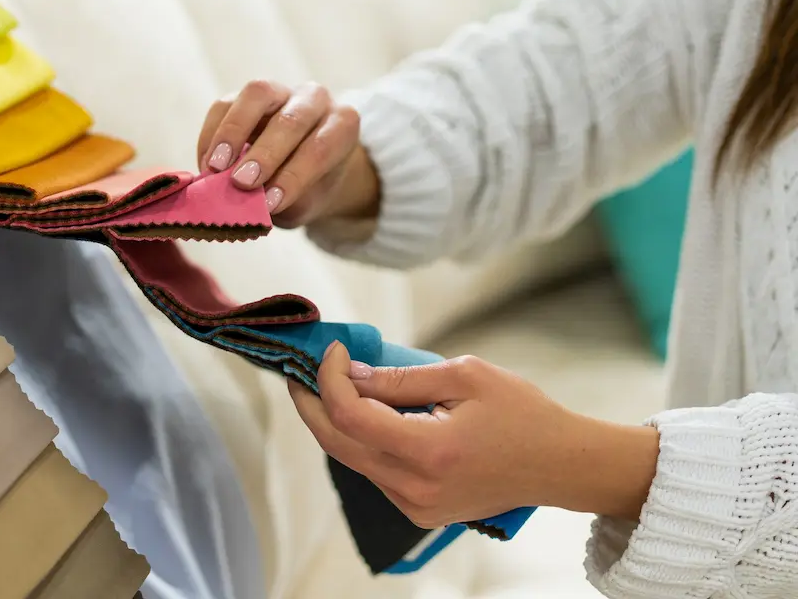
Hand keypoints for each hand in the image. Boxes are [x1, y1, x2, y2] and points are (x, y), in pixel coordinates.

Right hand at [197, 80, 377, 227]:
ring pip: (258, 94)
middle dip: (265, 153)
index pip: (321, 147)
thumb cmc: (308, 188)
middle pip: (291, 119)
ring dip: (233, 132)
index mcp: (342, 125)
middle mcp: (315, 100)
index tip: (271, 203)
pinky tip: (207, 164)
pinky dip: (212, 135)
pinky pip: (225, 105)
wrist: (302, 169)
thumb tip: (248, 203)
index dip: (295, 176)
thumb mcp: (305, 202)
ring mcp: (280, 91)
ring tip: (216, 166)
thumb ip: (283, 201)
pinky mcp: (245, 95)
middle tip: (242, 182)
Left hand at [290, 342, 660, 526]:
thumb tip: (350, 374)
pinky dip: (359, 440)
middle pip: (336, 443)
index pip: (349, 416)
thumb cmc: (522, 413)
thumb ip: (400, 378)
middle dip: (311, 403)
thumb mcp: (464, 376)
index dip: (329, 379)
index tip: (335, 350)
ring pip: (351, 459)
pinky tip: (362, 413)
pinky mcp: (419, 511)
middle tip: (300, 370)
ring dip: (333, 421)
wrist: (561, 465)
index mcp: (428, 452)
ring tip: (328, 384)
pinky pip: (373, 471)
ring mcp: (415, 506)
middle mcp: (414, 488)